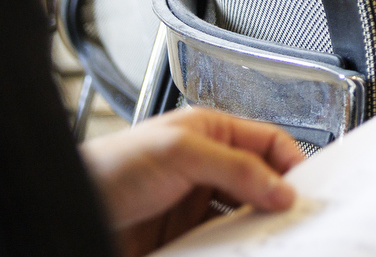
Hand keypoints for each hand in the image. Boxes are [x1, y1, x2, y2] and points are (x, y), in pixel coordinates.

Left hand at [80, 107, 302, 255]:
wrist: (70, 208)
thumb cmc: (111, 166)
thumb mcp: (181, 153)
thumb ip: (235, 168)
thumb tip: (279, 188)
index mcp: (210, 131)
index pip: (267, 142)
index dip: (290, 162)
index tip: (304, 191)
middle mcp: (206, 166)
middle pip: (260, 183)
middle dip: (277, 200)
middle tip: (294, 221)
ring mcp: (195, 204)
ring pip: (243, 217)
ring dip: (256, 229)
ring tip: (269, 240)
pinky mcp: (185, 237)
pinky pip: (222, 244)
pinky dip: (234, 250)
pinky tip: (239, 253)